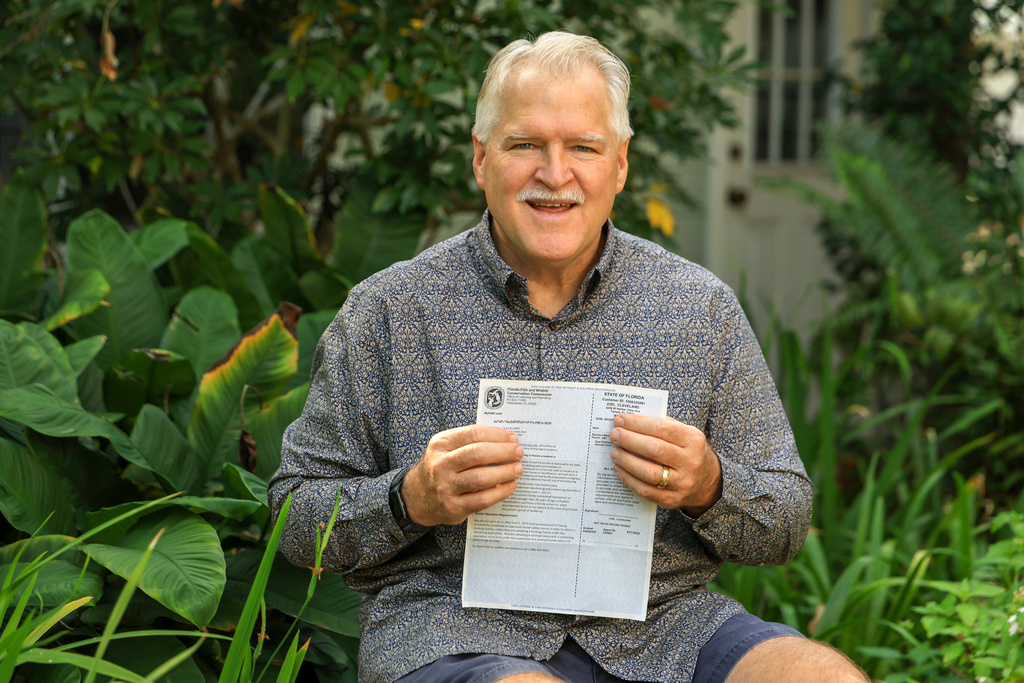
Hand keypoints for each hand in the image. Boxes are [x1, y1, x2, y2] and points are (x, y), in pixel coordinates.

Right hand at [402, 425, 523, 525]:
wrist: (416, 496)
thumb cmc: (439, 467)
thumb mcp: (445, 448)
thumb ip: (469, 441)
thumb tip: (505, 439)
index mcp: (440, 444)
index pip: (473, 434)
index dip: (497, 435)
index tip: (512, 438)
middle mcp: (441, 465)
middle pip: (478, 454)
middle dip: (504, 452)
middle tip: (518, 452)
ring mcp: (446, 487)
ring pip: (481, 477)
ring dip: (505, 472)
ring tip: (517, 469)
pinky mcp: (454, 507)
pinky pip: (482, 499)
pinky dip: (501, 492)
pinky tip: (510, 485)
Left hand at [609, 414, 721, 516]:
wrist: (708, 482)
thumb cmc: (688, 452)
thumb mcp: (685, 434)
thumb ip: (662, 425)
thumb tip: (630, 421)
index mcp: (693, 440)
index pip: (660, 428)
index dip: (637, 423)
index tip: (620, 420)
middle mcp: (690, 462)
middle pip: (653, 449)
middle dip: (629, 440)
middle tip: (614, 434)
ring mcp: (682, 483)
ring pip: (648, 472)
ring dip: (626, 460)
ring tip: (614, 452)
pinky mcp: (672, 500)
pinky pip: (645, 490)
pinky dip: (628, 478)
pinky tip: (619, 468)